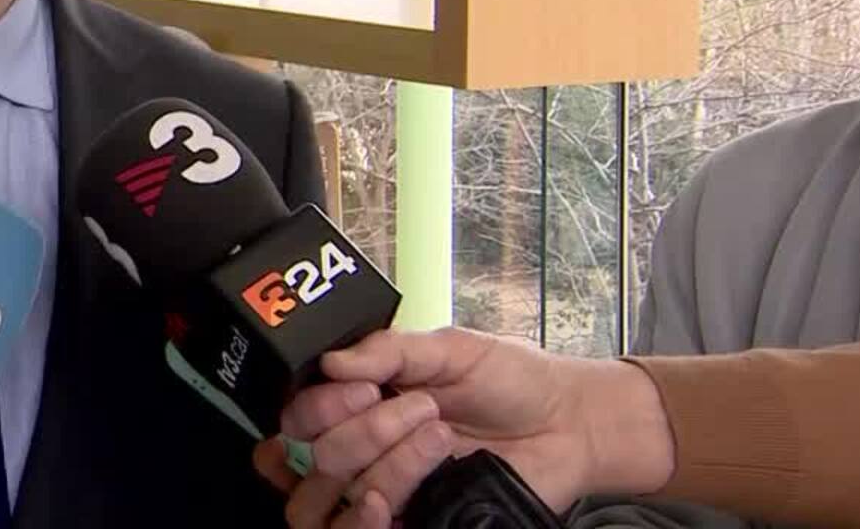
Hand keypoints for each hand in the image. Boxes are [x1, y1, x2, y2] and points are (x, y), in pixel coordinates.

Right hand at [260, 329, 674, 528]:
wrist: (566, 424)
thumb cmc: (508, 378)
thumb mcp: (449, 347)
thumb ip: (388, 350)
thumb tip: (330, 361)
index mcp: (355, 399)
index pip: (293, 416)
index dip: (315, 407)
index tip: (365, 388)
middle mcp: (358, 446)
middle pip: (309, 460)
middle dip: (362, 431)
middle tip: (422, 407)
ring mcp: (381, 490)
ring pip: (328, 502)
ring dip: (380, 466)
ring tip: (438, 438)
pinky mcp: (410, 522)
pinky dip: (369, 518)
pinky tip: (395, 500)